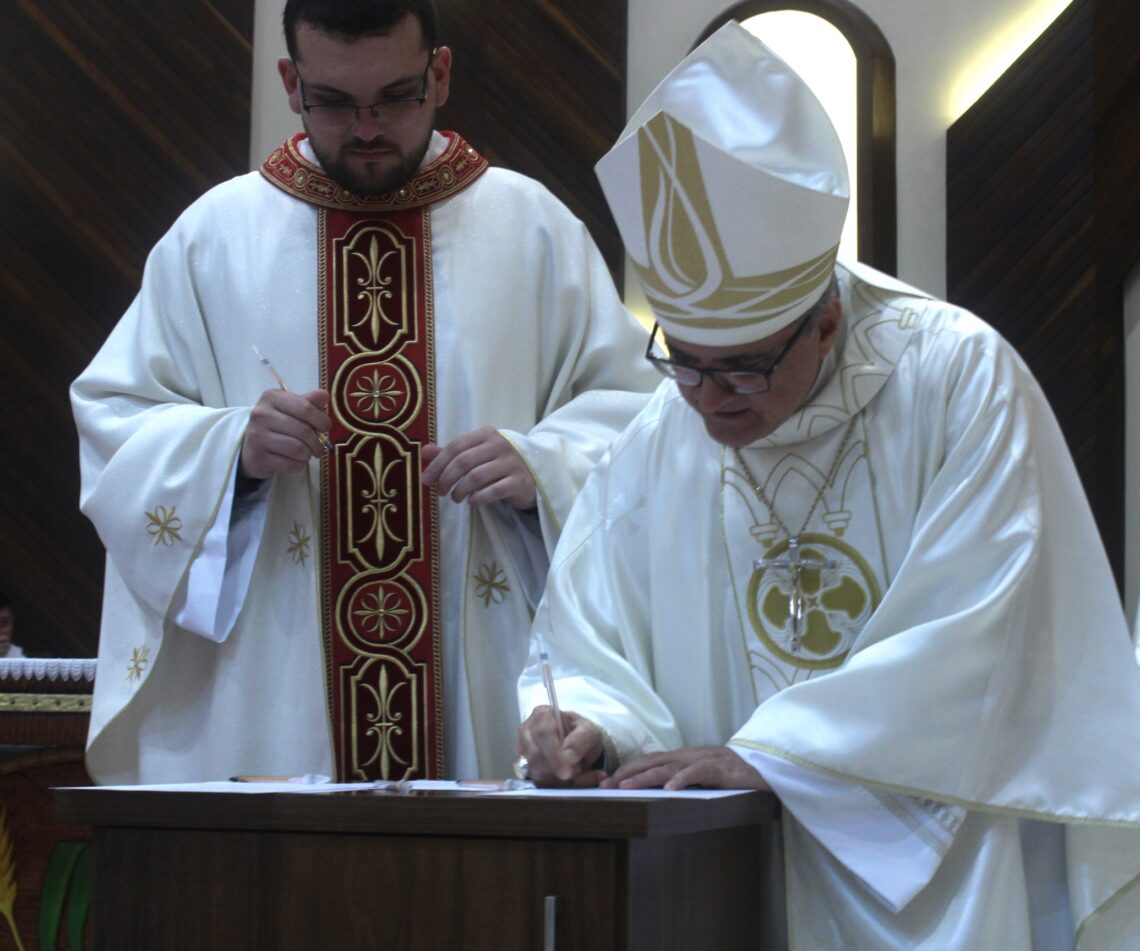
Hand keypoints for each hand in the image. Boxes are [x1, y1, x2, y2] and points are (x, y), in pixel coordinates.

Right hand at [240, 388, 330, 479]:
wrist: (251, 446)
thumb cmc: (276, 424)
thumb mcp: (291, 408)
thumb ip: (308, 402)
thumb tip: (324, 395)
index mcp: (271, 397)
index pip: (305, 408)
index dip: (321, 420)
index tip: (325, 428)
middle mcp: (261, 414)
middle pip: (304, 430)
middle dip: (317, 442)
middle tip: (319, 447)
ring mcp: (257, 436)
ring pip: (298, 449)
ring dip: (308, 454)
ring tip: (307, 453)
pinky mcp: (258, 457)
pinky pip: (290, 464)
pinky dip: (298, 465)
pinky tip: (294, 460)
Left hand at [421, 427, 535, 508]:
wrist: (534, 474)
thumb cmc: (499, 463)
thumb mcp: (476, 454)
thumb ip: (451, 453)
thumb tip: (424, 451)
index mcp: (487, 434)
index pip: (456, 446)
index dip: (437, 464)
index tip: (426, 480)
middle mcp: (500, 445)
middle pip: (464, 461)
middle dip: (446, 479)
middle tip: (440, 492)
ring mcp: (512, 463)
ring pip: (476, 477)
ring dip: (460, 491)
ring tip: (456, 498)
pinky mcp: (520, 481)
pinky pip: (494, 491)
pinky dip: (478, 498)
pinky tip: (472, 502)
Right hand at [517, 706, 606, 786]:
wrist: (580, 747)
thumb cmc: (582, 734)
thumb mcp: (589, 731)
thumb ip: (581, 740)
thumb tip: (567, 757)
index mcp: (542, 715)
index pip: (541, 734)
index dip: (553, 754)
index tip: (567, 771)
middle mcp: (527, 731)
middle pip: (534, 755)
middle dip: (556, 770)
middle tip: (574, 774)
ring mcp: (524, 751)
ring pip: (535, 771)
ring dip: (558, 779)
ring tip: (578, 773)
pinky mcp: (527, 768)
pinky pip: (538, 783)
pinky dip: (557, 786)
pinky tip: (574, 781)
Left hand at [601, 746, 770, 791]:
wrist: (763, 765)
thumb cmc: (729, 774)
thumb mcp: (699, 775)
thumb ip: (679, 778)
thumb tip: (654, 792)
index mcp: (681, 758)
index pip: (647, 761)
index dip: (626, 770)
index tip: (604, 782)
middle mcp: (687, 756)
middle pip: (650, 762)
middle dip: (626, 773)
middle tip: (604, 785)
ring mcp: (702, 760)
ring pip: (668, 767)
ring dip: (644, 777)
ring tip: (626, 788)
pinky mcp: (718, 768)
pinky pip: (697, 773)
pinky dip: (682, 780)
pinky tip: (669, 790)